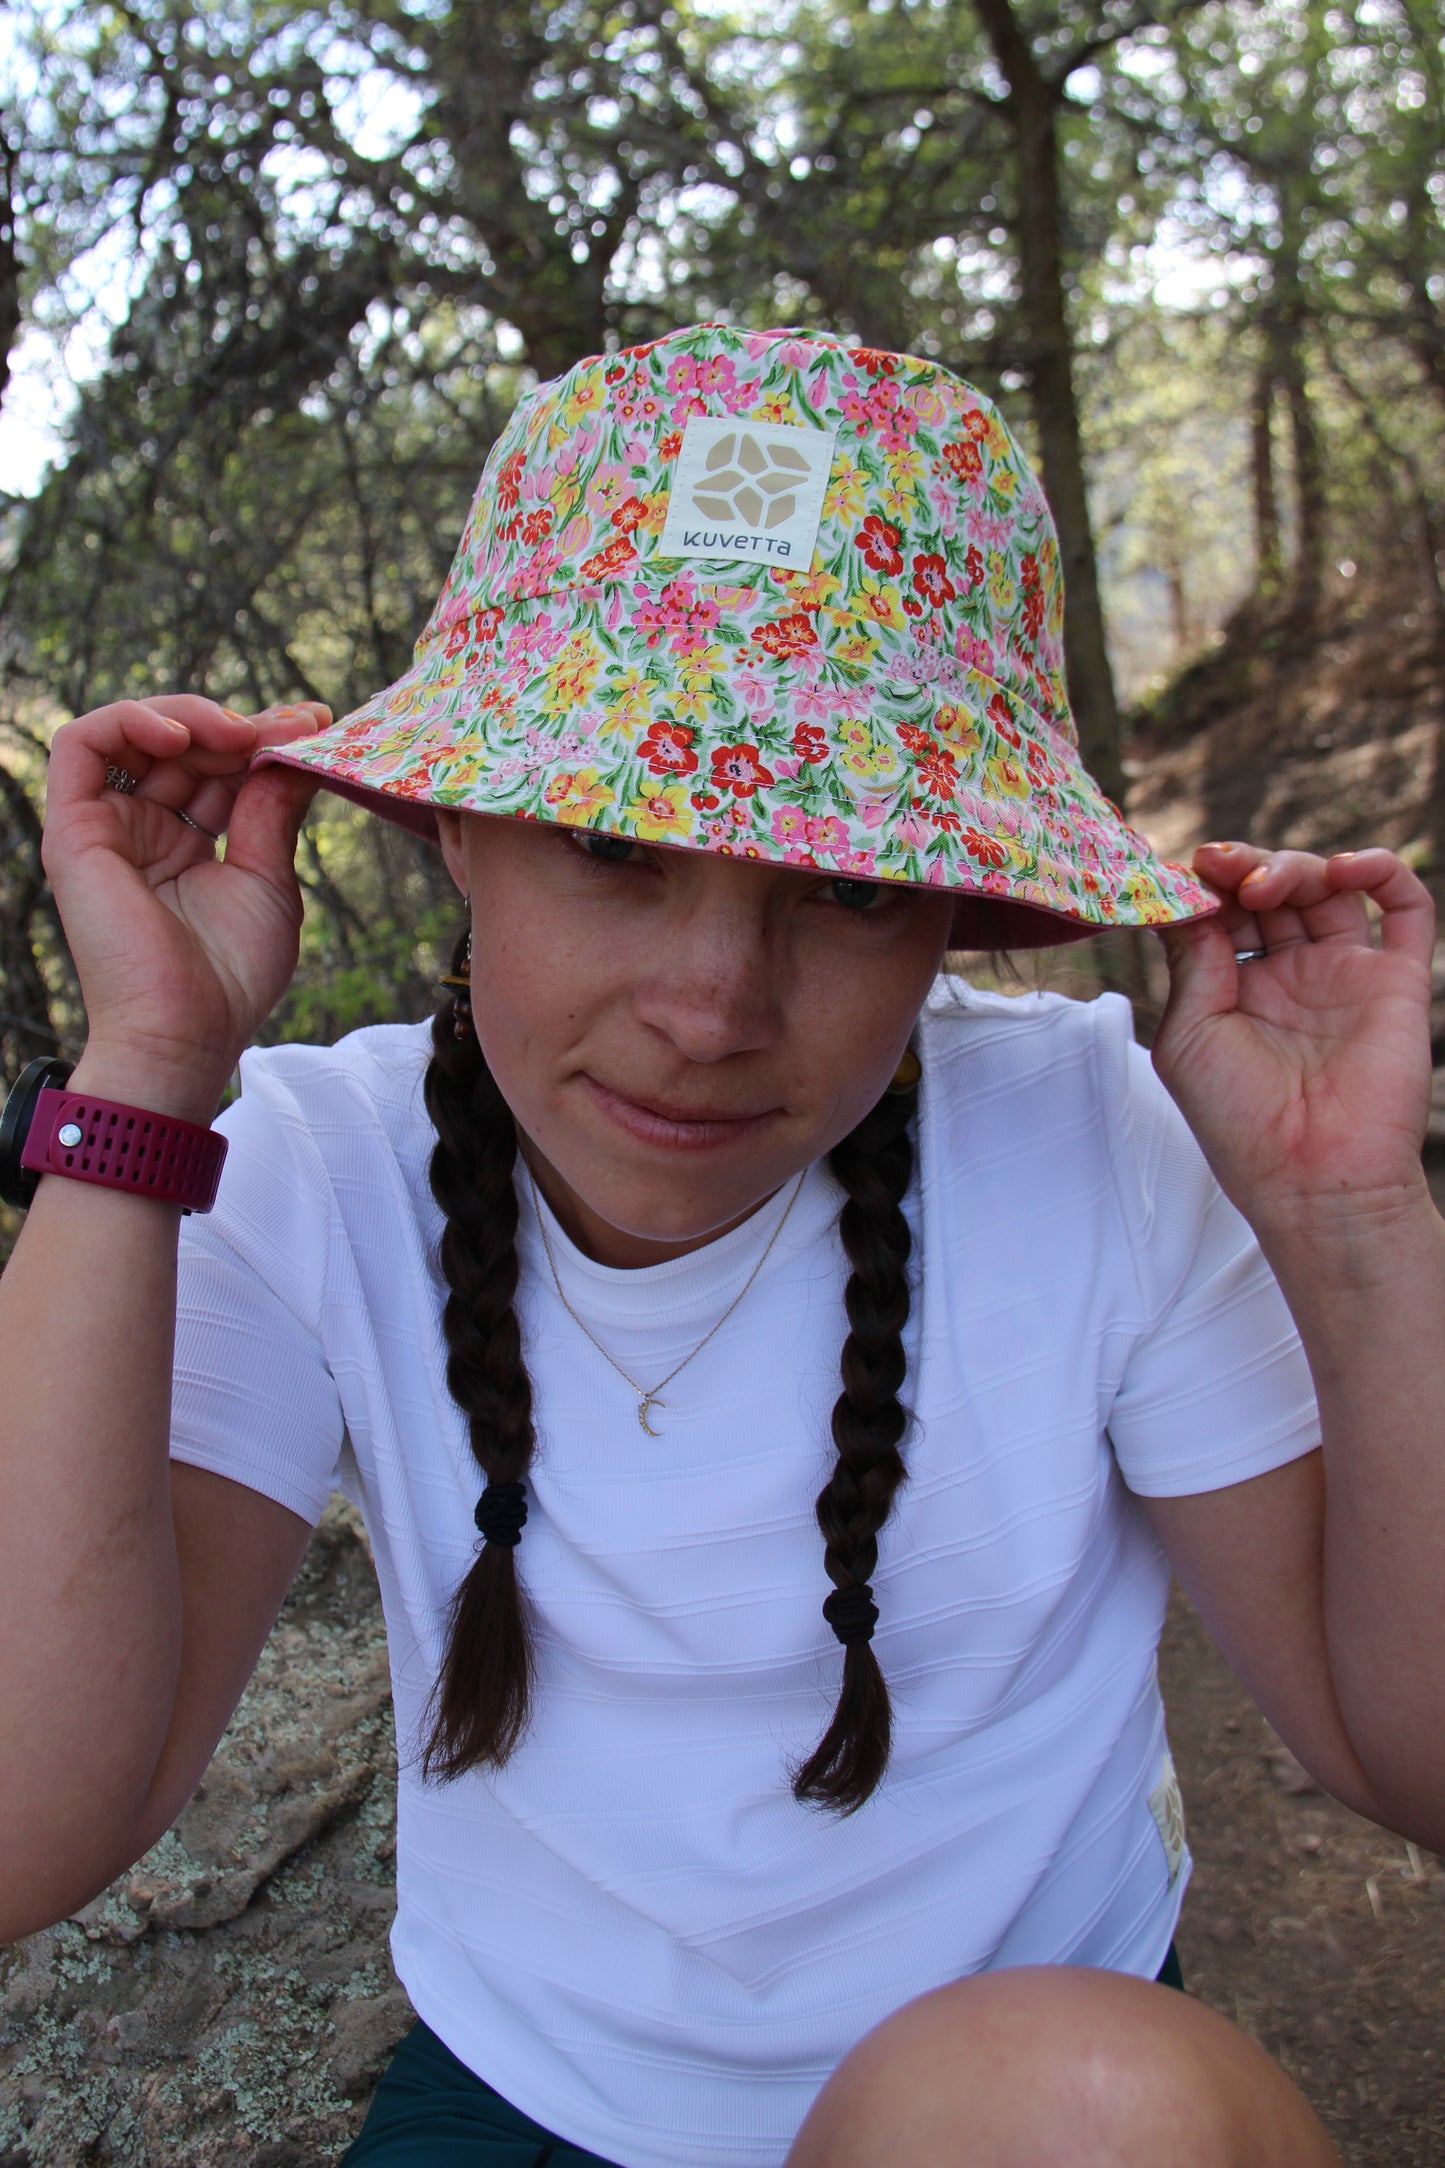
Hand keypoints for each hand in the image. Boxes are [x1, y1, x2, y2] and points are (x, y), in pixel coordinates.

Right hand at [42, 694, 328, 1114]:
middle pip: (186, 747)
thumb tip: (297, 746)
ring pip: (134, 733)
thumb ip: (272, 809)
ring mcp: (106, 827)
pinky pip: (80, 744)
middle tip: (294, 726)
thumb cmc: (229, 976)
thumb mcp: (268, 878)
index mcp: (186, 845)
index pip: (221, 769)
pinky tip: (181, 736)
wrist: (185, 1031)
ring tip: (239, 733)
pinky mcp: (73, 829)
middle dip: (242, 726)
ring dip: (191, 717)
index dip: (264, 740)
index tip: (316, 724)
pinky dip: (128, 721)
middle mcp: (142, 830)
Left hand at [1151, 842, 1435, 1225]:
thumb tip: (1186, 896)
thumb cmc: (1240, 1123)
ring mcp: (1344, 974)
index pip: (1222, 911)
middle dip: (1242, 867)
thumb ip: (1192, 962)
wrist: (1312, 1179)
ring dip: (1294, 865)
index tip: (1181, 871)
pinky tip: (1344, 868)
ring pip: (1327, 888)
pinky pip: (1405, 908)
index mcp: (1235, 987)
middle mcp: (1290, 975)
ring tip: (1264, 883)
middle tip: (1218, 866)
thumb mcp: (1190, 1037)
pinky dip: (1380, 871)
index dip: (1205, 884)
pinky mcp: (1397, 980)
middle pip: (1271, 890)